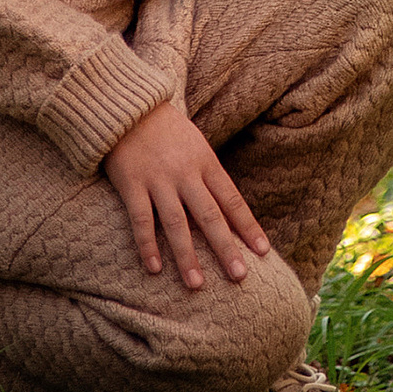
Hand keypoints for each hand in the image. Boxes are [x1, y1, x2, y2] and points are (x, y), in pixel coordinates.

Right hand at [102, 98, 269, 292]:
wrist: (129, 106)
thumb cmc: (167, 131)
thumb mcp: (197, 146)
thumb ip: (209, 177)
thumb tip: (229, 212)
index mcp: (206, 162)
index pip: (232, 200)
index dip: (248, 226)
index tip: (263, 252)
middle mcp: (186, 173)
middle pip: (210, 216)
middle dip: (226, 248)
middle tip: (239, 277)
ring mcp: (158, 179)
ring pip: (176, 223)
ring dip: (187, 256)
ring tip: (197, 285)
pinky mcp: (132, 184)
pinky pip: (141, 220)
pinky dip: (147, 245)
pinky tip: (154, 268)